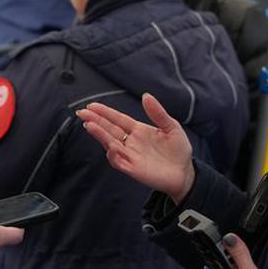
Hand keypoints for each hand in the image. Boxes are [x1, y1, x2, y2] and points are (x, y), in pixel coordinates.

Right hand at [76, 93, 194, 202]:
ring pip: (110, 144)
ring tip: (89, 125)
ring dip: (100, 135)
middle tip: (82, 112)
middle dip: (95, 121)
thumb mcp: (171, 127)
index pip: (117, 119)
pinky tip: (109, 146)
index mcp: (138, 130)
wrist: (185, 173)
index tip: (92, 106)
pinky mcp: (133, 169)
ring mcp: (131, 155)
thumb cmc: (178, 150)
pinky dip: (113, 154)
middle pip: (109, 130)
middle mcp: (131, 142)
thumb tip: (146, 95)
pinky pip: (119, 162)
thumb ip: (158, 113)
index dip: (105, 113)